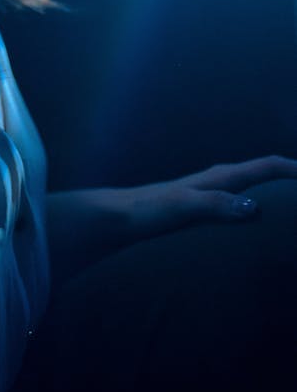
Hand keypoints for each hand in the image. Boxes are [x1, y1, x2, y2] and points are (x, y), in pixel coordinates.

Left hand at [47, 156, 296, 285]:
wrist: (113, 218)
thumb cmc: (146, 212)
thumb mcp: (183, 209)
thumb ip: (216, 206)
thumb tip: (254, 209)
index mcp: (219, 178)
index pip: (266, 166)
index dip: (294, 169)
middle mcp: (215, 181)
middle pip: (262, 173)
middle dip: (289, 178)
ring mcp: (206, 194)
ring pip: (250, 187)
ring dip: (273, 192)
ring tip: (291, 207)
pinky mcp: (197, 209)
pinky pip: (236, 203)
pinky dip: (255, 207)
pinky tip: (255, 225)